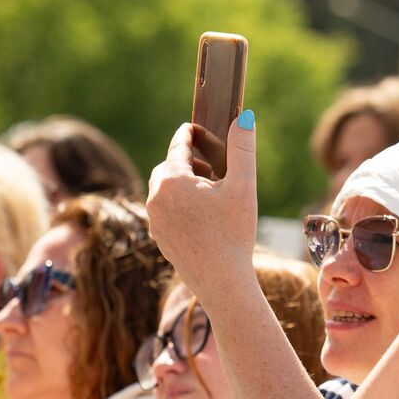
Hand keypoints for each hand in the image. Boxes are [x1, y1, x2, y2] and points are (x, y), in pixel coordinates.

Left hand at [146, 117, 257, 303]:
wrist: (222, 282)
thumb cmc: (234, 232)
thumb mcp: (244, 186)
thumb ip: (243, 148)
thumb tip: (244, 116)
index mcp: (172, 180)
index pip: (178, 145)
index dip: (189, 133)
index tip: (195, 127)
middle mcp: (156, 197)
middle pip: (168, 167)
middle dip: (186, 162)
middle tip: (210, 166)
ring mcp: (154, 220)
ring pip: (164, 191)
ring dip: (183, 185)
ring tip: (209, 192)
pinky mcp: (159, 238)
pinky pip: (165, 212)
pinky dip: (180, 206)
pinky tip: (203, 217)